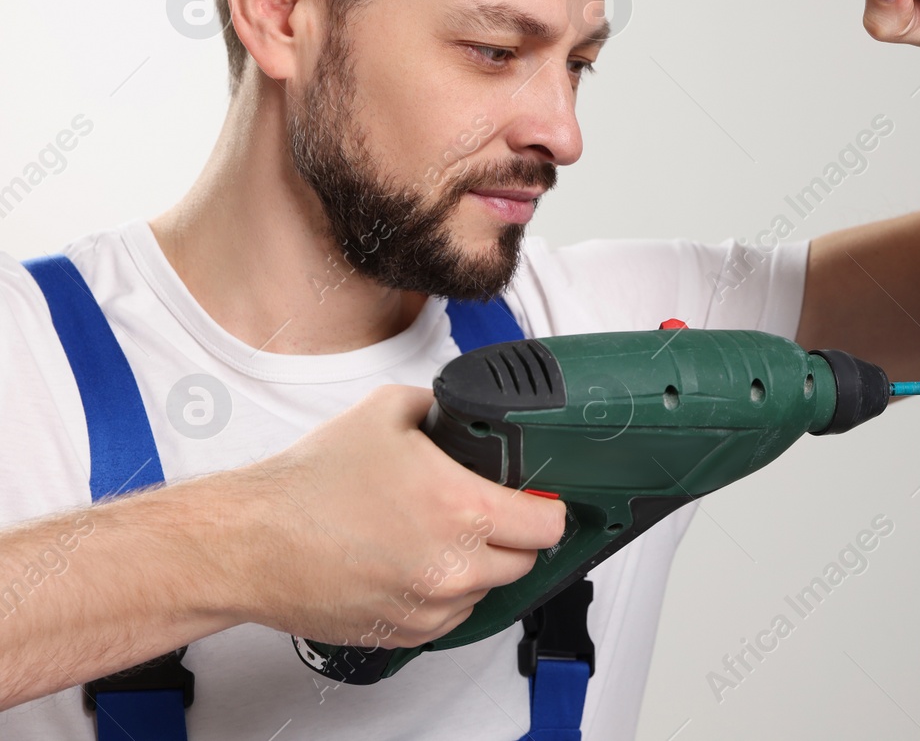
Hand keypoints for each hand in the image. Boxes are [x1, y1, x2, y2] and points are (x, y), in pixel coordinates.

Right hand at [227, 384, 566, 648]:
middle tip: (486, 513)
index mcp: (461, 509)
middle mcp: (453, 565)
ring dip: (477, 566)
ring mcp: (429, 605)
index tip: (540, 501)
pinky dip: (443, 593)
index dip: (548, 507)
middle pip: (524, 561)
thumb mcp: (387, 413)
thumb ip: (440, 408)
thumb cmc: (307, 487)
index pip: (548, 524)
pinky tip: (413, 561)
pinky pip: (449, 616)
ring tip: (437, 535)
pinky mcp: (403, 632)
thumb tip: (461, 412)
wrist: (249, 542)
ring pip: (486, 591)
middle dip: (512, 535)